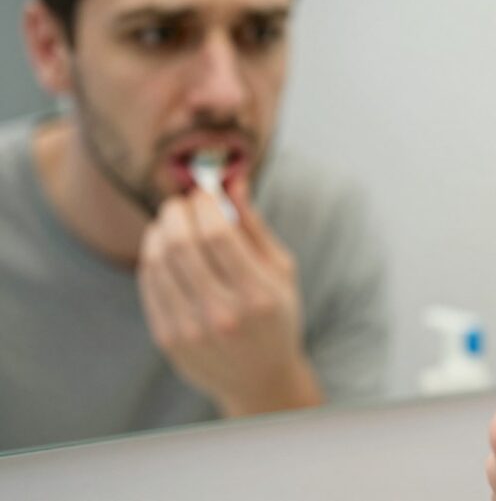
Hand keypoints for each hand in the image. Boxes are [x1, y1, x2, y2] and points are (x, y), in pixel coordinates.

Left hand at [138, 180, 322, 415]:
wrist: (260, 379)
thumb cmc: (276, 315)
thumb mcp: (280, 270)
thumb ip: (254, 226)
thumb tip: (231, 181)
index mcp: (258, 295)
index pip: (216, 233)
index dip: (204, 204)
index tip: (205, 192)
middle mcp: (223, 314)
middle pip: (181, 244)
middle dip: (177, 212)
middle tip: (181, 203)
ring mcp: (191, 330)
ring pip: (158, 261)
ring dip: (160, 231)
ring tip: (172, 224)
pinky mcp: (169, 339)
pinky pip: (149, 284)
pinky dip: (152, 258)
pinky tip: (164, 250)